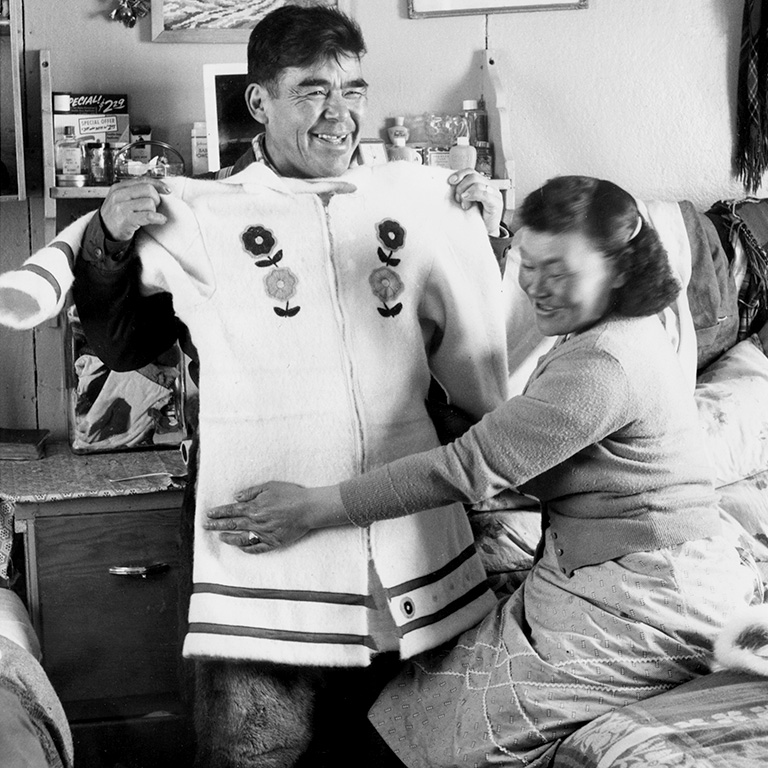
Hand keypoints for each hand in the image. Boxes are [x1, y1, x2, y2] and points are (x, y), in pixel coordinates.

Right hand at [99, 178, 170, 240]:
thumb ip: (135, 192)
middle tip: (154, 207)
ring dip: (154, 211)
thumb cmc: (116, 215)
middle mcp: (119, 195)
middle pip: (148, 190)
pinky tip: (160, 220)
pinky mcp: (127, 219)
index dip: (158, 184)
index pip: (143, 180)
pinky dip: (158, 218)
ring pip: (150, 203)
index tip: (167, 190)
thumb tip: (158, 188)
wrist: (104, 230)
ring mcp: (122, 207)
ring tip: (149, 215)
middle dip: (156, 199)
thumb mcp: (121, 199)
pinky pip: (148, 216)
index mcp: (119, 187)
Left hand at [203, 481, 345, 553]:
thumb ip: (251, 492)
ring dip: (229, 538)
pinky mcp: (274, 542)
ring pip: (242, 538)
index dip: (219, 512)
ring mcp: (264, 534)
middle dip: (218, 525)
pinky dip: (248, 549)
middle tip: (206, 526)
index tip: (209, 514)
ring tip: (220, 537)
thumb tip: (236, 496)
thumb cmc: (291, 494)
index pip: (232, 510)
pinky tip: (241, 548)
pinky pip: (257, 548)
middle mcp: (257, 522)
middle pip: (233, 524)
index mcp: (254, 507)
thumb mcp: (270, 486)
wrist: (308, 508)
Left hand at [448, 169, 503, 236]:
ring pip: (477, 183)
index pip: (470, 171)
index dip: (459, 174)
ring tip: (464, 206)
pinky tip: (468, 203)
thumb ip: (461, 191)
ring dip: (465, 194)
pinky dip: (473, 195)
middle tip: (458, 200)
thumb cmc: (473, 218)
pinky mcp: (496, 202)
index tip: (450, 182)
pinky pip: (484, 193)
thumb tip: (449, 183)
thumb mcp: (464, 201)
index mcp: (482, 184)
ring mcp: (495, 193)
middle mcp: (489, 186)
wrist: (483, 233)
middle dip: (461, 186)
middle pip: (472, 176)